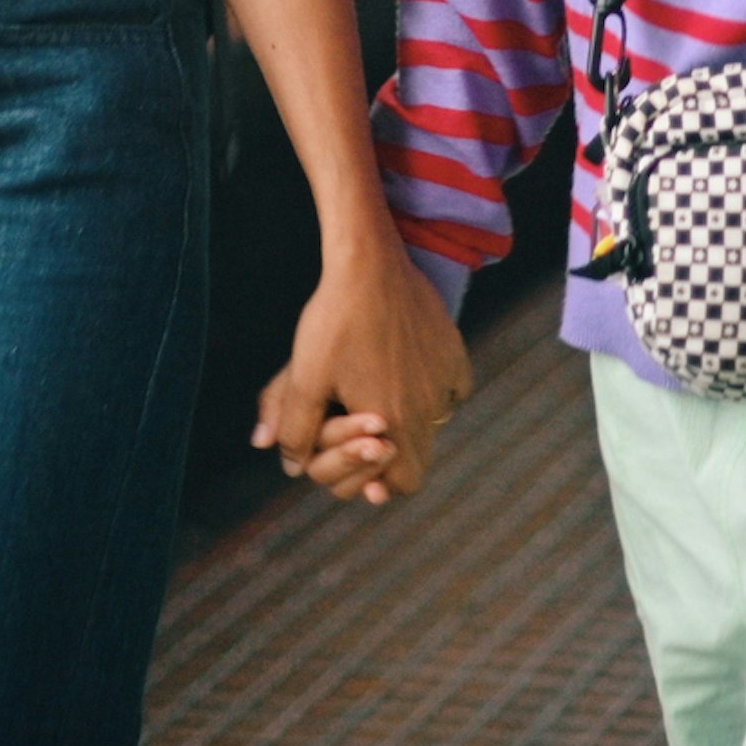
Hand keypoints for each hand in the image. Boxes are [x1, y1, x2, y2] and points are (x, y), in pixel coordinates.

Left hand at [249, 246, 469, 504]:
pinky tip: (407, 375)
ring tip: (378, 404)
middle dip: (391, 460)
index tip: (355, 462)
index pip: (400, 484)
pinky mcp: (454, 356)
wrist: (370, 261)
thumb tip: (290, 467)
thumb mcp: (305, 376)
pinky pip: (450, 391)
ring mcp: (445, 381)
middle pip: (419, 462)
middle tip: (364, 441)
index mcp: (393, 422)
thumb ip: (296, 429)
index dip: (373, 480)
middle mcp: (428, 408)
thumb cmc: (334, 320)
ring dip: (409, 426)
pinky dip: (431, 393)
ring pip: (433, 426)